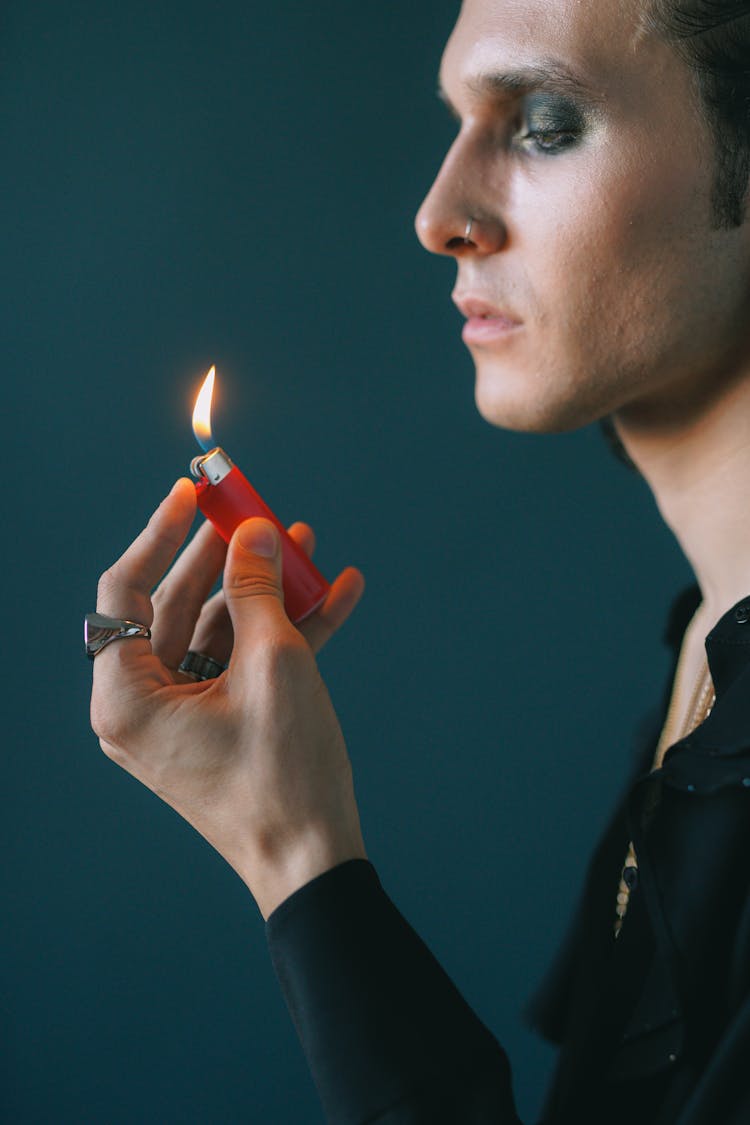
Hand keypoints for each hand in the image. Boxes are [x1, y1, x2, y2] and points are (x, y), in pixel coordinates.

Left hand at [90, 478, 366, 917]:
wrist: (313, 860)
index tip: (192, 493)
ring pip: (216, 630)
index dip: (160, 533)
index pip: (126, 590)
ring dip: (265, 590)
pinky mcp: (219, 724)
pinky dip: (283, 630)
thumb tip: (254, 532)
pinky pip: (241, 663)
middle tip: (258, 514)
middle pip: (176, 605)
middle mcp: (143, 705)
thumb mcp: (274, 665)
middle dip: (227, 558)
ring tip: (308, 547)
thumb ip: (257, 589)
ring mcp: (182, 716)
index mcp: (128, 695)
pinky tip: (334, 594)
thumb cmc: (284, 775)